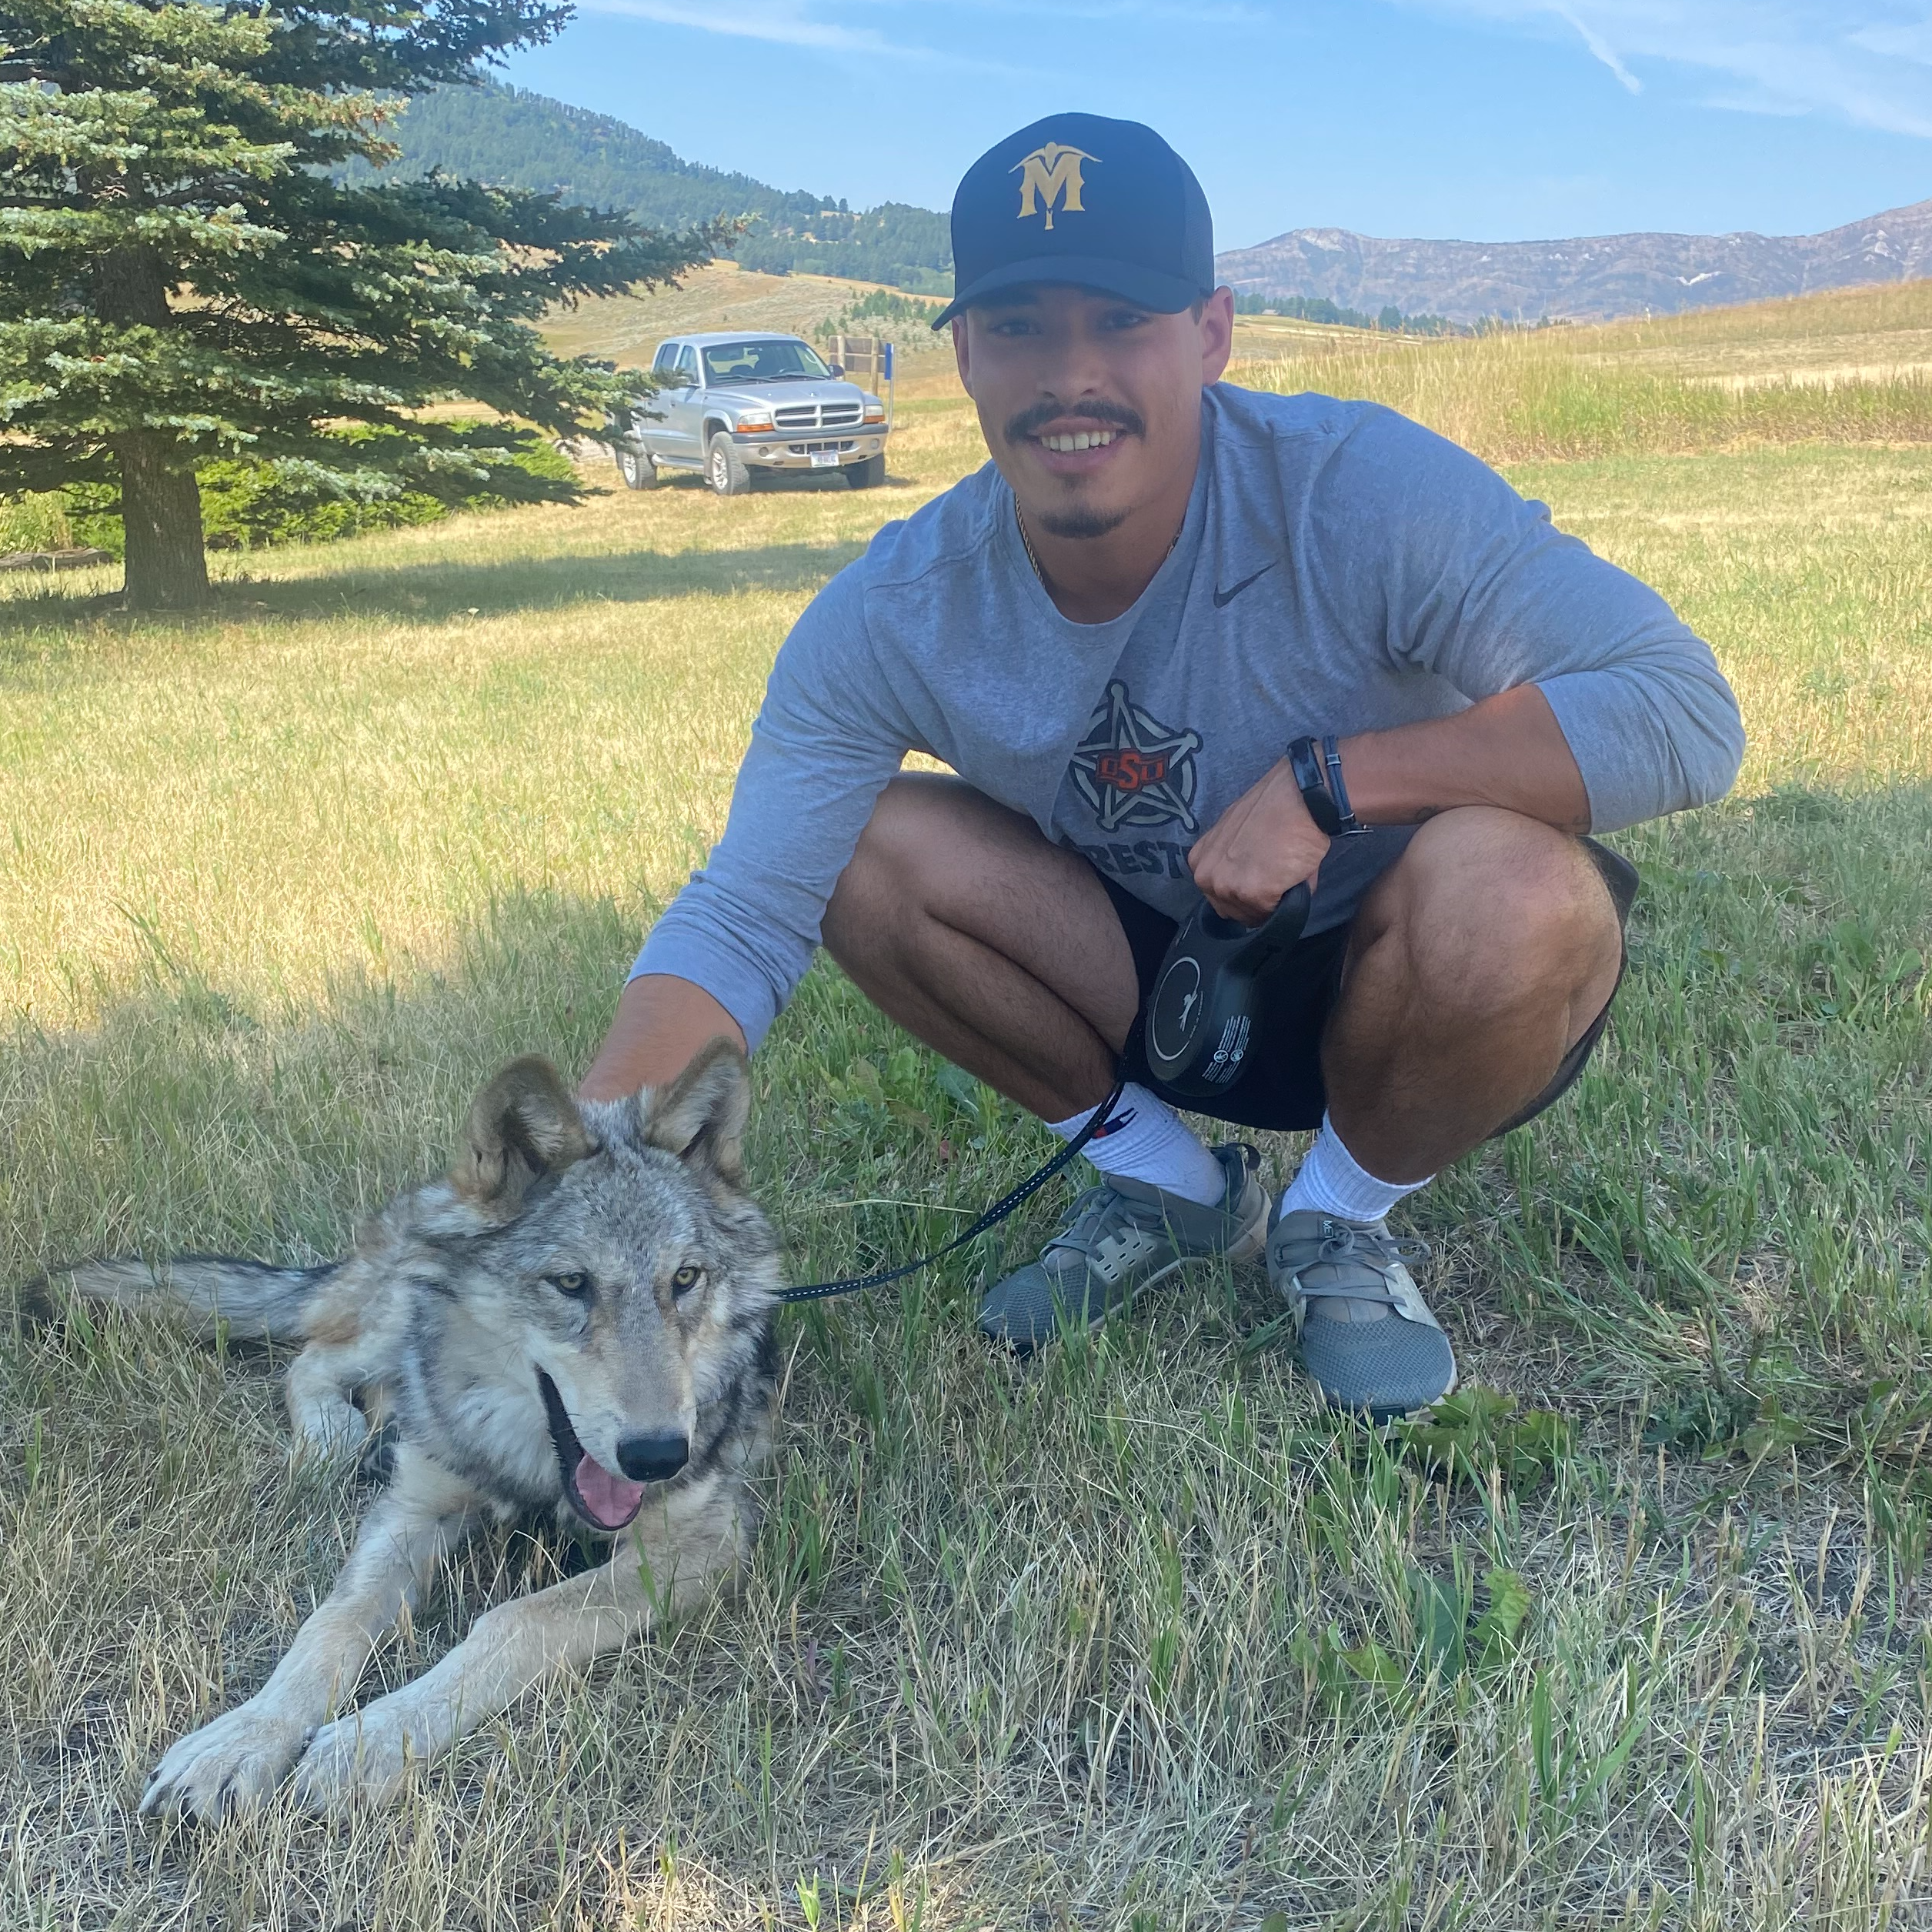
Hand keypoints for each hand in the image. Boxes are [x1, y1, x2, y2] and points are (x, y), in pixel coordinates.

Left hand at [1188, 757, 1327, 925]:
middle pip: (1233, 911)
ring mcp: (1227, 886)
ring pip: (1252, 915)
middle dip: (1255, 902)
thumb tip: (1254, 892)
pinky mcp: (1252, 894)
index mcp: (1199, 861)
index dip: (1243, 893)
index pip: (1219, 897)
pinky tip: (1291, 875)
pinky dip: (1287, 900)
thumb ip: (1236, 867)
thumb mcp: (1239, 837)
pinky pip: (1272, 912)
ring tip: (1285, 872)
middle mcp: (1205, 876)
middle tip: (1276, 878)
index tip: (1261, 880)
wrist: (1299, 798)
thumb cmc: (1274, 812)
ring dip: (1272, 902)